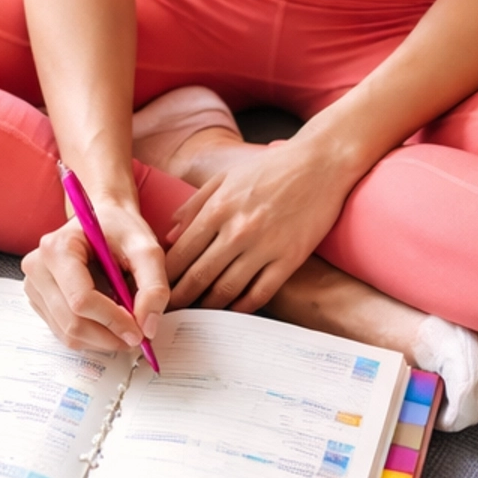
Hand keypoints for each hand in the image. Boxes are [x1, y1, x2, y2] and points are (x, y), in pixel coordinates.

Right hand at [22, 199, 168, 354]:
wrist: (104, 221)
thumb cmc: (122, 231)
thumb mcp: (147, 250)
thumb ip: (154, 287)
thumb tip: (147, 328)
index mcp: (58, 248)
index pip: (81, 299)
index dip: (112, 321)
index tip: (139, 332)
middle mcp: (38, 267)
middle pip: (71, 322)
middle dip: (108, 336)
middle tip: (137, 337)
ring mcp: (34, 285)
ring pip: (67, 333)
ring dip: (101, 340)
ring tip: (125, 327)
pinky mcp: (39, 300)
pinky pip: (63, 332)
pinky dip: (90, 336)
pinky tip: (108, 321)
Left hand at [164, 142, 352, 313]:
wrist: (321, 163)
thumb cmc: (270, 167)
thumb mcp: (225, 177)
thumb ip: (195, 205)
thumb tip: (169, 236)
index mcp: (218, 208)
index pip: (181, 253)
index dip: (165, 276)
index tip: (156, 288)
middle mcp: (238, 230)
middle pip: (198, 276)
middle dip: (179, 298)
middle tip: (167, 312)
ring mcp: (265, 246)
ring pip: (226, 289)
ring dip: (208, 306)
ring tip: (197, 314)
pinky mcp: (290, 258)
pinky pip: (261, 292)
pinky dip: (243, 306)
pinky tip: (233, 309)